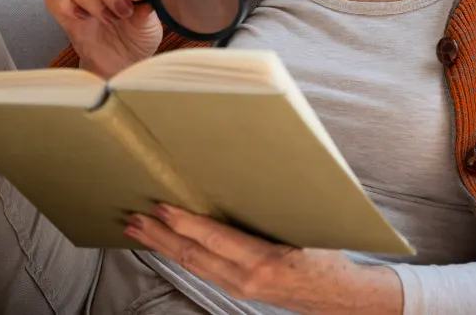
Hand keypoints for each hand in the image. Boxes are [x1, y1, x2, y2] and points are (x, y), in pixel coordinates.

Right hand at [45, 0, 162, 77]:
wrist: (119, 64)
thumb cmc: (136, 39)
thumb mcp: (149, 28)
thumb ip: (146, 13)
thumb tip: (145, 3)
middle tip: (123, 12)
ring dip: (91, 0)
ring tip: (109, 20)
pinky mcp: (64, 12)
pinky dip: (67, 6)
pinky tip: (83, 19)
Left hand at [125, 205, 402, 314]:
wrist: (342, 298)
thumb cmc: (329, 257)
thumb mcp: (308, 230)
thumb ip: (276, 211)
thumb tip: (249, 177)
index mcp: (265, 260)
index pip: (215, 239)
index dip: (185, 223)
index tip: (162, 207)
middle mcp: (247, 279)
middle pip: (193, 255)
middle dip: (159, 236)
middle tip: (133, 217)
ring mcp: (240, 288)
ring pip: (192, 265)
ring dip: (162, 246)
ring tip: (137, 230)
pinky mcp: (239, 289)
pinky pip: (202, 270)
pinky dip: (179, 255)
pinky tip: (167, 245)